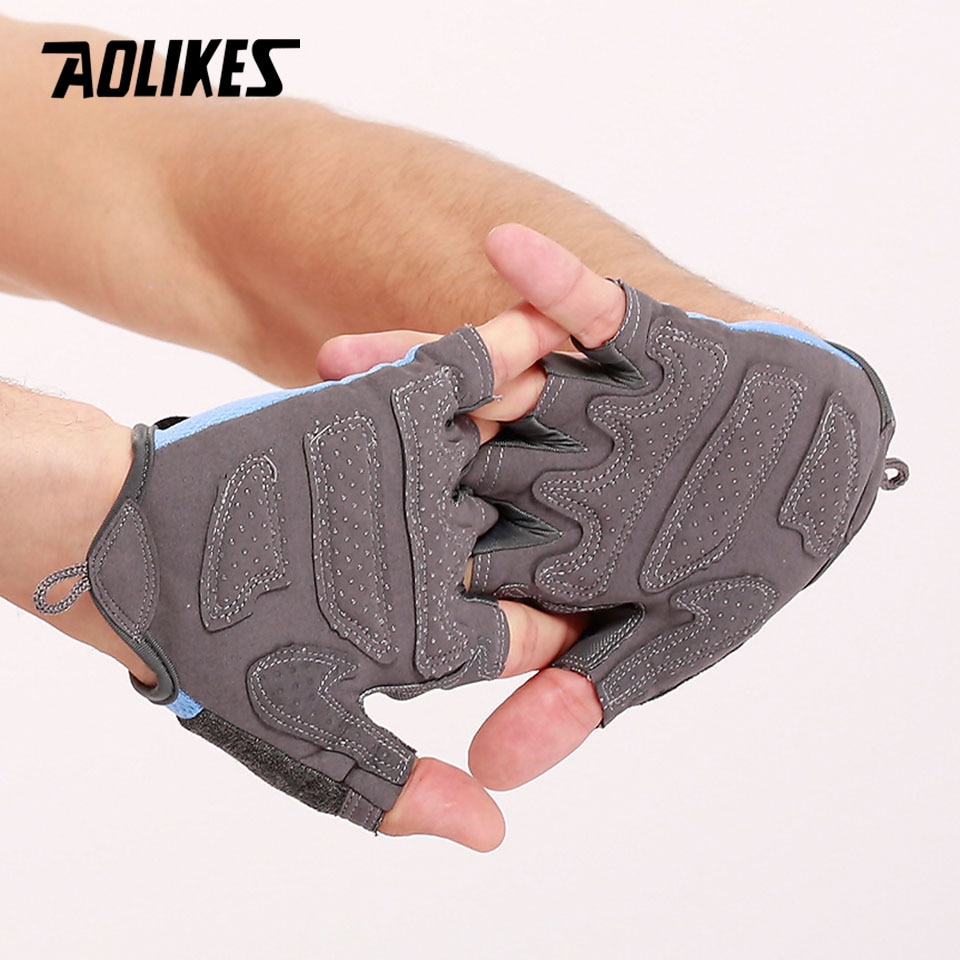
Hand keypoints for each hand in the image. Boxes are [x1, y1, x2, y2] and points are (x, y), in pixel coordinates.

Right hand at [30, 237, 623, 851]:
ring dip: (580, 413)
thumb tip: (490, 832)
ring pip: (516, 442)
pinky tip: (563, 322)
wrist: (114, 541)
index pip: (540, 629)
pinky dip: (510, 344)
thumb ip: (392, 785)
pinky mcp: (378, 403)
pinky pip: (461, 370)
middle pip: (545, 530)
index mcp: (430, 628)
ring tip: (656, 389)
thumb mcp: (301, 730)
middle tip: (702, 488)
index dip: (601, 622)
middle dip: (613, 508)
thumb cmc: (196, 650)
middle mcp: (432, 545)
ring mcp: (411, 469)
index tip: (670, 607)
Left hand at [319, 223, 904, 841]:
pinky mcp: (641, 342)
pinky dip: (556, 283)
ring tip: (344, 358)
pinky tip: (506, 246)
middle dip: (379, 454)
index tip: (305, 571)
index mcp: (553, 532)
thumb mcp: (670, 640)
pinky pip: (595, 310)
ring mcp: (592, 398)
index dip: (387, 558)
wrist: (819, 468)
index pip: (460, 546)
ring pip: (497, 381)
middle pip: (452, 455)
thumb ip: (580, 695)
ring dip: (430, 367)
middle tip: (286, 453)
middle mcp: (558, 461)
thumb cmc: (743, 566)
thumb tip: (491, 774)